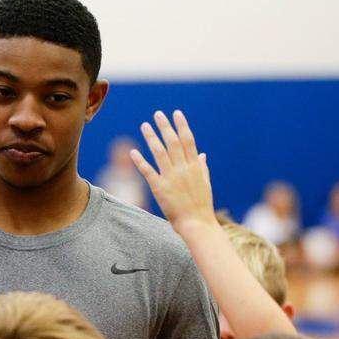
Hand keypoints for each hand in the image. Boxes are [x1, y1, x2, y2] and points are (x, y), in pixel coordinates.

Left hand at [130, 110, 215, 228]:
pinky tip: (133, 151)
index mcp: (195, 166)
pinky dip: (140, 161)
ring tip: (145, 126)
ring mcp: (171, 178)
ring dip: (152, 138)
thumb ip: (202, 167)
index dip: (182, 125)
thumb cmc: (202, 206)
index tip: (176, 114)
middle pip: (173, 142)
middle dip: (165, 126)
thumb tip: (202, 154)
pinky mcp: (160, 189)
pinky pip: (148, 171)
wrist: (198, 224)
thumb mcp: (206, 184)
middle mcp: (183, 169)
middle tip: (157, 114)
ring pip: (160, 153)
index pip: (188, 140)